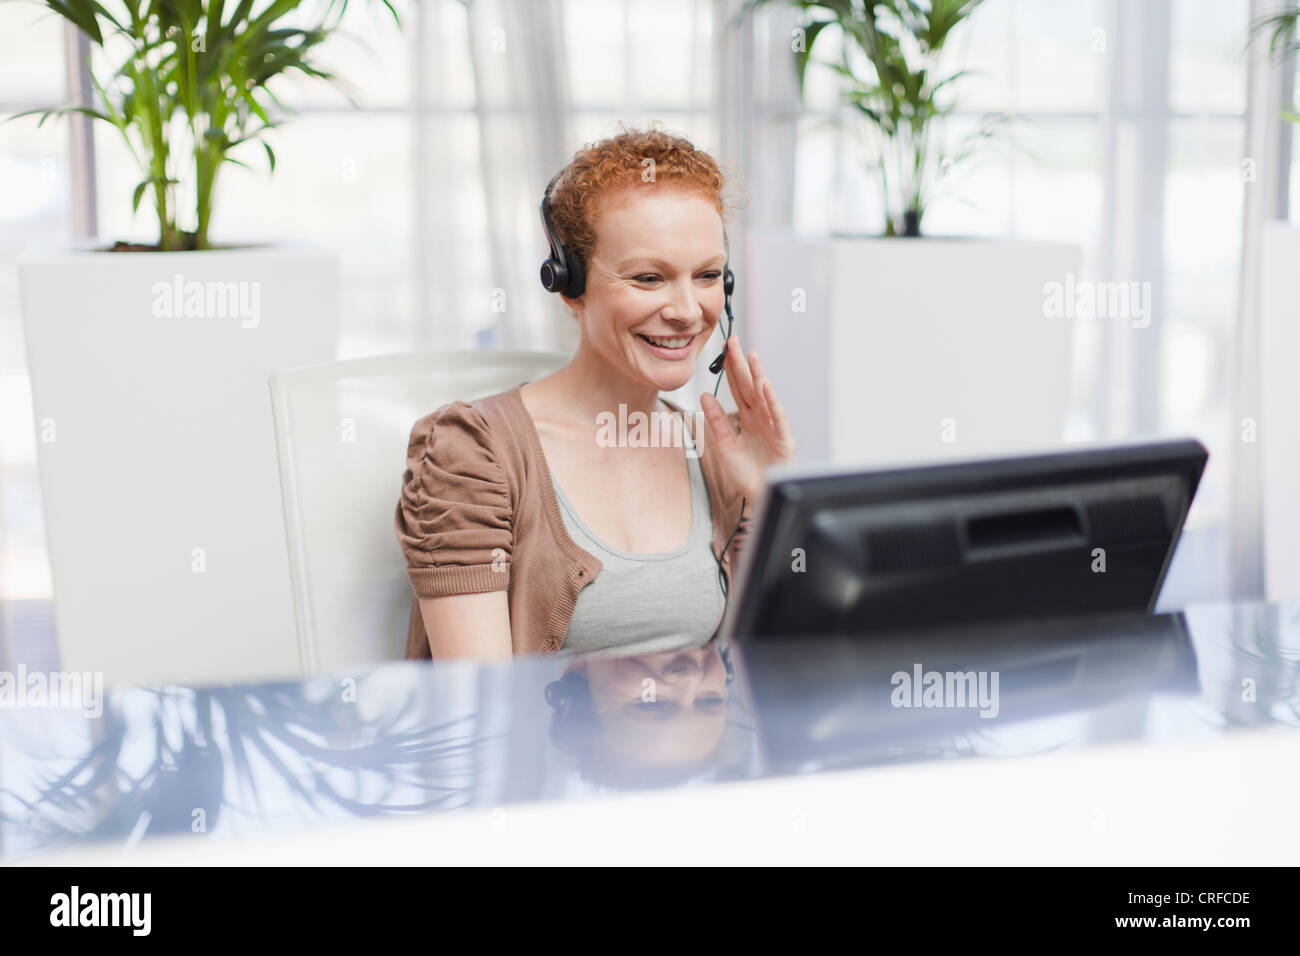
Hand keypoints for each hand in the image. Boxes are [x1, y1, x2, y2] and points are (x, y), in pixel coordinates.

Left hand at [699, 335, 796, 502]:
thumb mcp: (724, 445)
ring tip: (751, 356)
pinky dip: (771, 400)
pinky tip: (764, 385)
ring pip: (764, 396)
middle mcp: (760, 417)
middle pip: (749, 385)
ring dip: (758, 376)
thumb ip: (716, 420)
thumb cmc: (745, 473)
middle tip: (733, 341)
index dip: (731, 369)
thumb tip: (704, 395)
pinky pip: (776, 416)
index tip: (723, 349)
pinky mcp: (783, 437)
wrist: (760, 495)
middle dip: (742, 364)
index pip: (737, 388)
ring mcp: (773, 425)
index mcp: (747, 417)